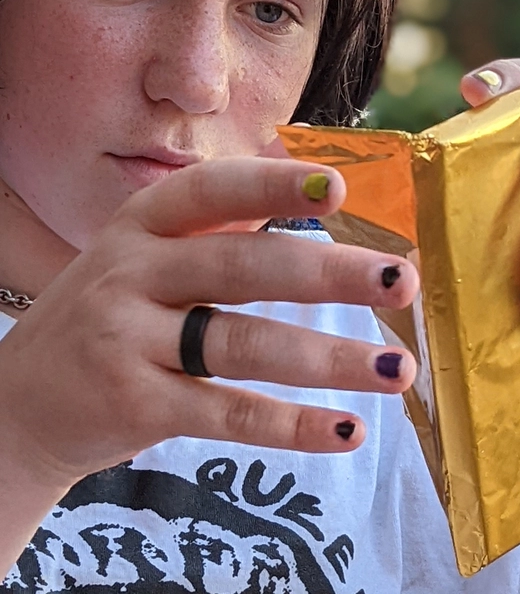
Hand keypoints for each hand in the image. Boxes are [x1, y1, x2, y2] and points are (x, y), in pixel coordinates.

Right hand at [0, 156, 418, 486]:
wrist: (20, 403)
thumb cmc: (109, 316)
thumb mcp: (145, 254)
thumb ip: (217, 222)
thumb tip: (298, 171)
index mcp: (142, 224)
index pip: (213, 191)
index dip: (274, 185)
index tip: (339, 187)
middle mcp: (131, 271)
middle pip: (243, 265)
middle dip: (329, 273)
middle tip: (400, 281)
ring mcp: (127, 339)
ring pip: (244, 343)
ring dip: (328, 358)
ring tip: (395, 369)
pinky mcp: (133, 405)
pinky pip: (226, 412)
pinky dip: (291, 424)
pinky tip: (346, 429)